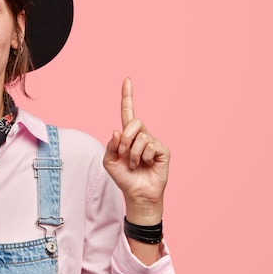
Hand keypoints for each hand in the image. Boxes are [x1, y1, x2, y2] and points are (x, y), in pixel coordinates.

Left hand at [103, 78, 169, 222]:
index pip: (127, 111)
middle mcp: (141, 134)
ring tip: (135, 164)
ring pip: (141, 137)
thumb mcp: (109, 161)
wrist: (137, 194)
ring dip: (133, 154)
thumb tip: (117, 130)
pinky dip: (144, 157)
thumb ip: (111, 145)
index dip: (127, 96)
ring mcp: (153, 142)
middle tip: (123, 154)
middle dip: (125, 139)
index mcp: (128, 134)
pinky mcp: (163, 150)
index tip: (127, 80)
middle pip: (134, 122)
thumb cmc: (124, 177)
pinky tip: (147, 164)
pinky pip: (151, 146)